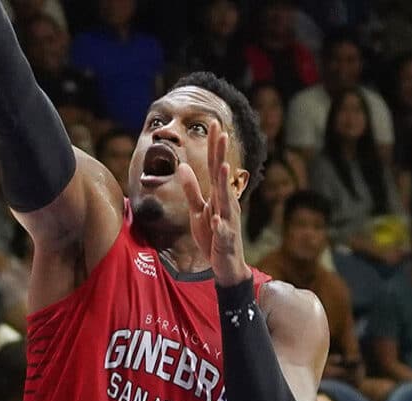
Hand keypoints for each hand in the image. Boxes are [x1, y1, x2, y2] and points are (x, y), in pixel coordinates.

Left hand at [177, 119, 248, 285]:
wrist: (226, 266)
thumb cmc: (213, 237)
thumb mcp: (198, 211)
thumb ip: (191, 189)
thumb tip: (182, 167)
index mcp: (219, 196)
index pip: (216, 165)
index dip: (214, 146)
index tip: (213, 123)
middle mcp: (227, 204)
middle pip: (222, 175)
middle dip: (221, 153)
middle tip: (221, 131)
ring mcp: (228, 221)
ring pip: (226, 200)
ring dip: (224, 184)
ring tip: (224, 166)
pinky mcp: (226, 239)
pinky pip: (223, 231)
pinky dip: (220, 225)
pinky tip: (216, 219)